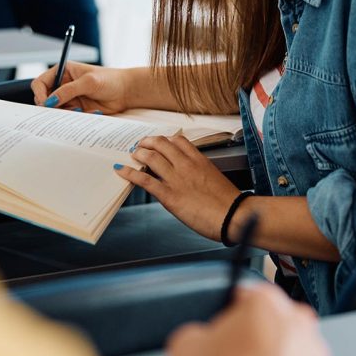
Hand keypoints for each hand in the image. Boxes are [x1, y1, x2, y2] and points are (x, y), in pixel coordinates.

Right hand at [31, 62, 129, 111]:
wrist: (126, 92)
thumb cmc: (110, 80)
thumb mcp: (89, 82)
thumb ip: (68, 90)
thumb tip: (50, 100)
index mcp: (64, 71)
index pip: (40, 83)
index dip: (40, 94)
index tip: (46, 103)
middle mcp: (63, 84)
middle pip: (44, 98)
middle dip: (50, 107)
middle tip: (61, 111)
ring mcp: (69, 98)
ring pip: (54, 110)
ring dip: (63, 113)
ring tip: (79, 110)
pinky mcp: (76, 109)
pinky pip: (66, 117)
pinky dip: (73, 117)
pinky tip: (88, 113)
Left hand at [116, 135, 239, 240]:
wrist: (233, 216)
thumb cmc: (228, 202)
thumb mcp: (215, 178)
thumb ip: (201, 173)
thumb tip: (193, 177)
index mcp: (199, 160)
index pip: (178, 141)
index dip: (165, 139)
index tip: (159, 142)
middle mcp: (186, 165)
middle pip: (162, 144)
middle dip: (148, 142)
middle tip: (141, 144)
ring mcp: (176, 179)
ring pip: (151, 157)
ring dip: (138, 153)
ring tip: (133, 154)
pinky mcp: (169, 195)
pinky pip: (145, 180)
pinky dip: (130, 173)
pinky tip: (122, 171)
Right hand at [167, 284, 329, 355]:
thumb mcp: (186, 347)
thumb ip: (190, 331)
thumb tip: (191, 338)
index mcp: (265, 300)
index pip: (242, 296)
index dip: (227, 316)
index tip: (221, 332)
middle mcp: (296, 318)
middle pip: (266, 320)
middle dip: (250, 337)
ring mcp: (312, 349)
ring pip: (285, 345)